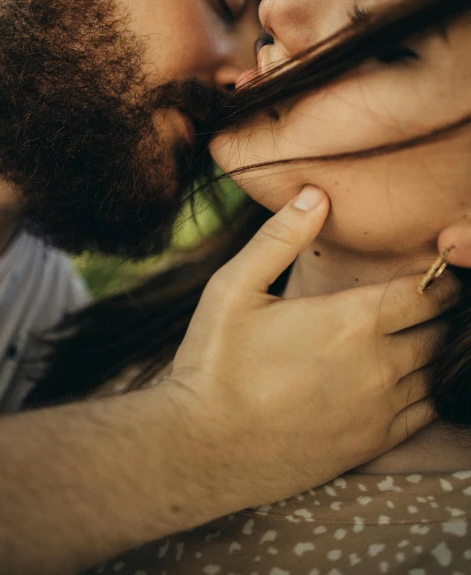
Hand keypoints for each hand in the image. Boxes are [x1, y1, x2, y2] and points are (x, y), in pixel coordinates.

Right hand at [163, 185, 455, 508]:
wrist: (202, 448)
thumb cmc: (214, 362)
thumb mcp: (234, 288)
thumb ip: (280, 238)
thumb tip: (316, 194)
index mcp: (349, 321)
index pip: (427, 294)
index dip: (440, 279)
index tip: (439, 272)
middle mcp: (377, 366)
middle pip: (439, 332)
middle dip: (440, 312)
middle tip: (430, 300)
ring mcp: (378, 410)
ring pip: (436, 372)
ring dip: (434, 350)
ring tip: (421, 334)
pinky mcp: (371, 444)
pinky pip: (425, 413)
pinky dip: (427, 390)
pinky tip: (409, 378)